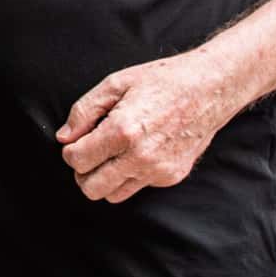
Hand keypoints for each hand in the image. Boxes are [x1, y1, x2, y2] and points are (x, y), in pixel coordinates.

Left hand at [56, 50, 236, 202]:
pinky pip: (137, 187)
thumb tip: (65, 137)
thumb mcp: (116, 83)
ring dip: (104, 179)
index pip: (77, 160)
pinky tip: (136, 152)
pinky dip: (129, 175)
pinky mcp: (171, 176)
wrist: (210, 88)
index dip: (70, 151)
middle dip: (83, 172)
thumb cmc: (163, 80)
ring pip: (113, 195)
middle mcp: (140, 156)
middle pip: (91, 188)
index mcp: (123, 131)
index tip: (77, 142)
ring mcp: (158, 170)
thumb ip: (84, 111)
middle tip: (90, 153)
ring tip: (110, 156)